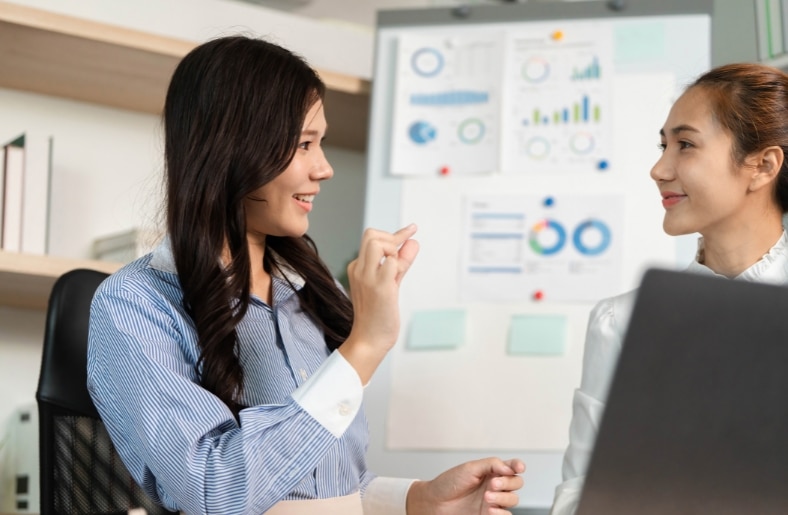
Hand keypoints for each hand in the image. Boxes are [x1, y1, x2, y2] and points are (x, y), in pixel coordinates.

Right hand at [339, 224, 418, 383]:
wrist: (369, 340)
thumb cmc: (379, 315)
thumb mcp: (391, 283)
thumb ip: (401, 263)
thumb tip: (413, 242)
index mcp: (358, 268)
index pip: (372, 238)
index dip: (394, 234)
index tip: (412, 230)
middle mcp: (359, 269)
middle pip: (371, 234)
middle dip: (392, 239)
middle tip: (402, 256)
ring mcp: (367, 277)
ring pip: (378, 243)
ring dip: (394, 251)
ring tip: (397, 272)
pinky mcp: (379, 287)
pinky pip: (392, 263)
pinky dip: (400, 266)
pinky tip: (397, 283)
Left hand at [406, 458, 524, 514]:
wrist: (434, 502)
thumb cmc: (449, 483)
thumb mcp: (470, 468)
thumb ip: (492, 464)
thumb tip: (509, 467)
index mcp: (491, 471)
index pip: (511, 466)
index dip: (518, 466)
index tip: (519, 468)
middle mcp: (494, 485)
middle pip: (516, 483)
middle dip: (508, 483)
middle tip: (492, 484)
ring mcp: (493, 501)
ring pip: (513, 499)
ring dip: (503, 498)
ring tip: (487, 497)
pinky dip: (501, 512)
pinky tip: (490, 510)